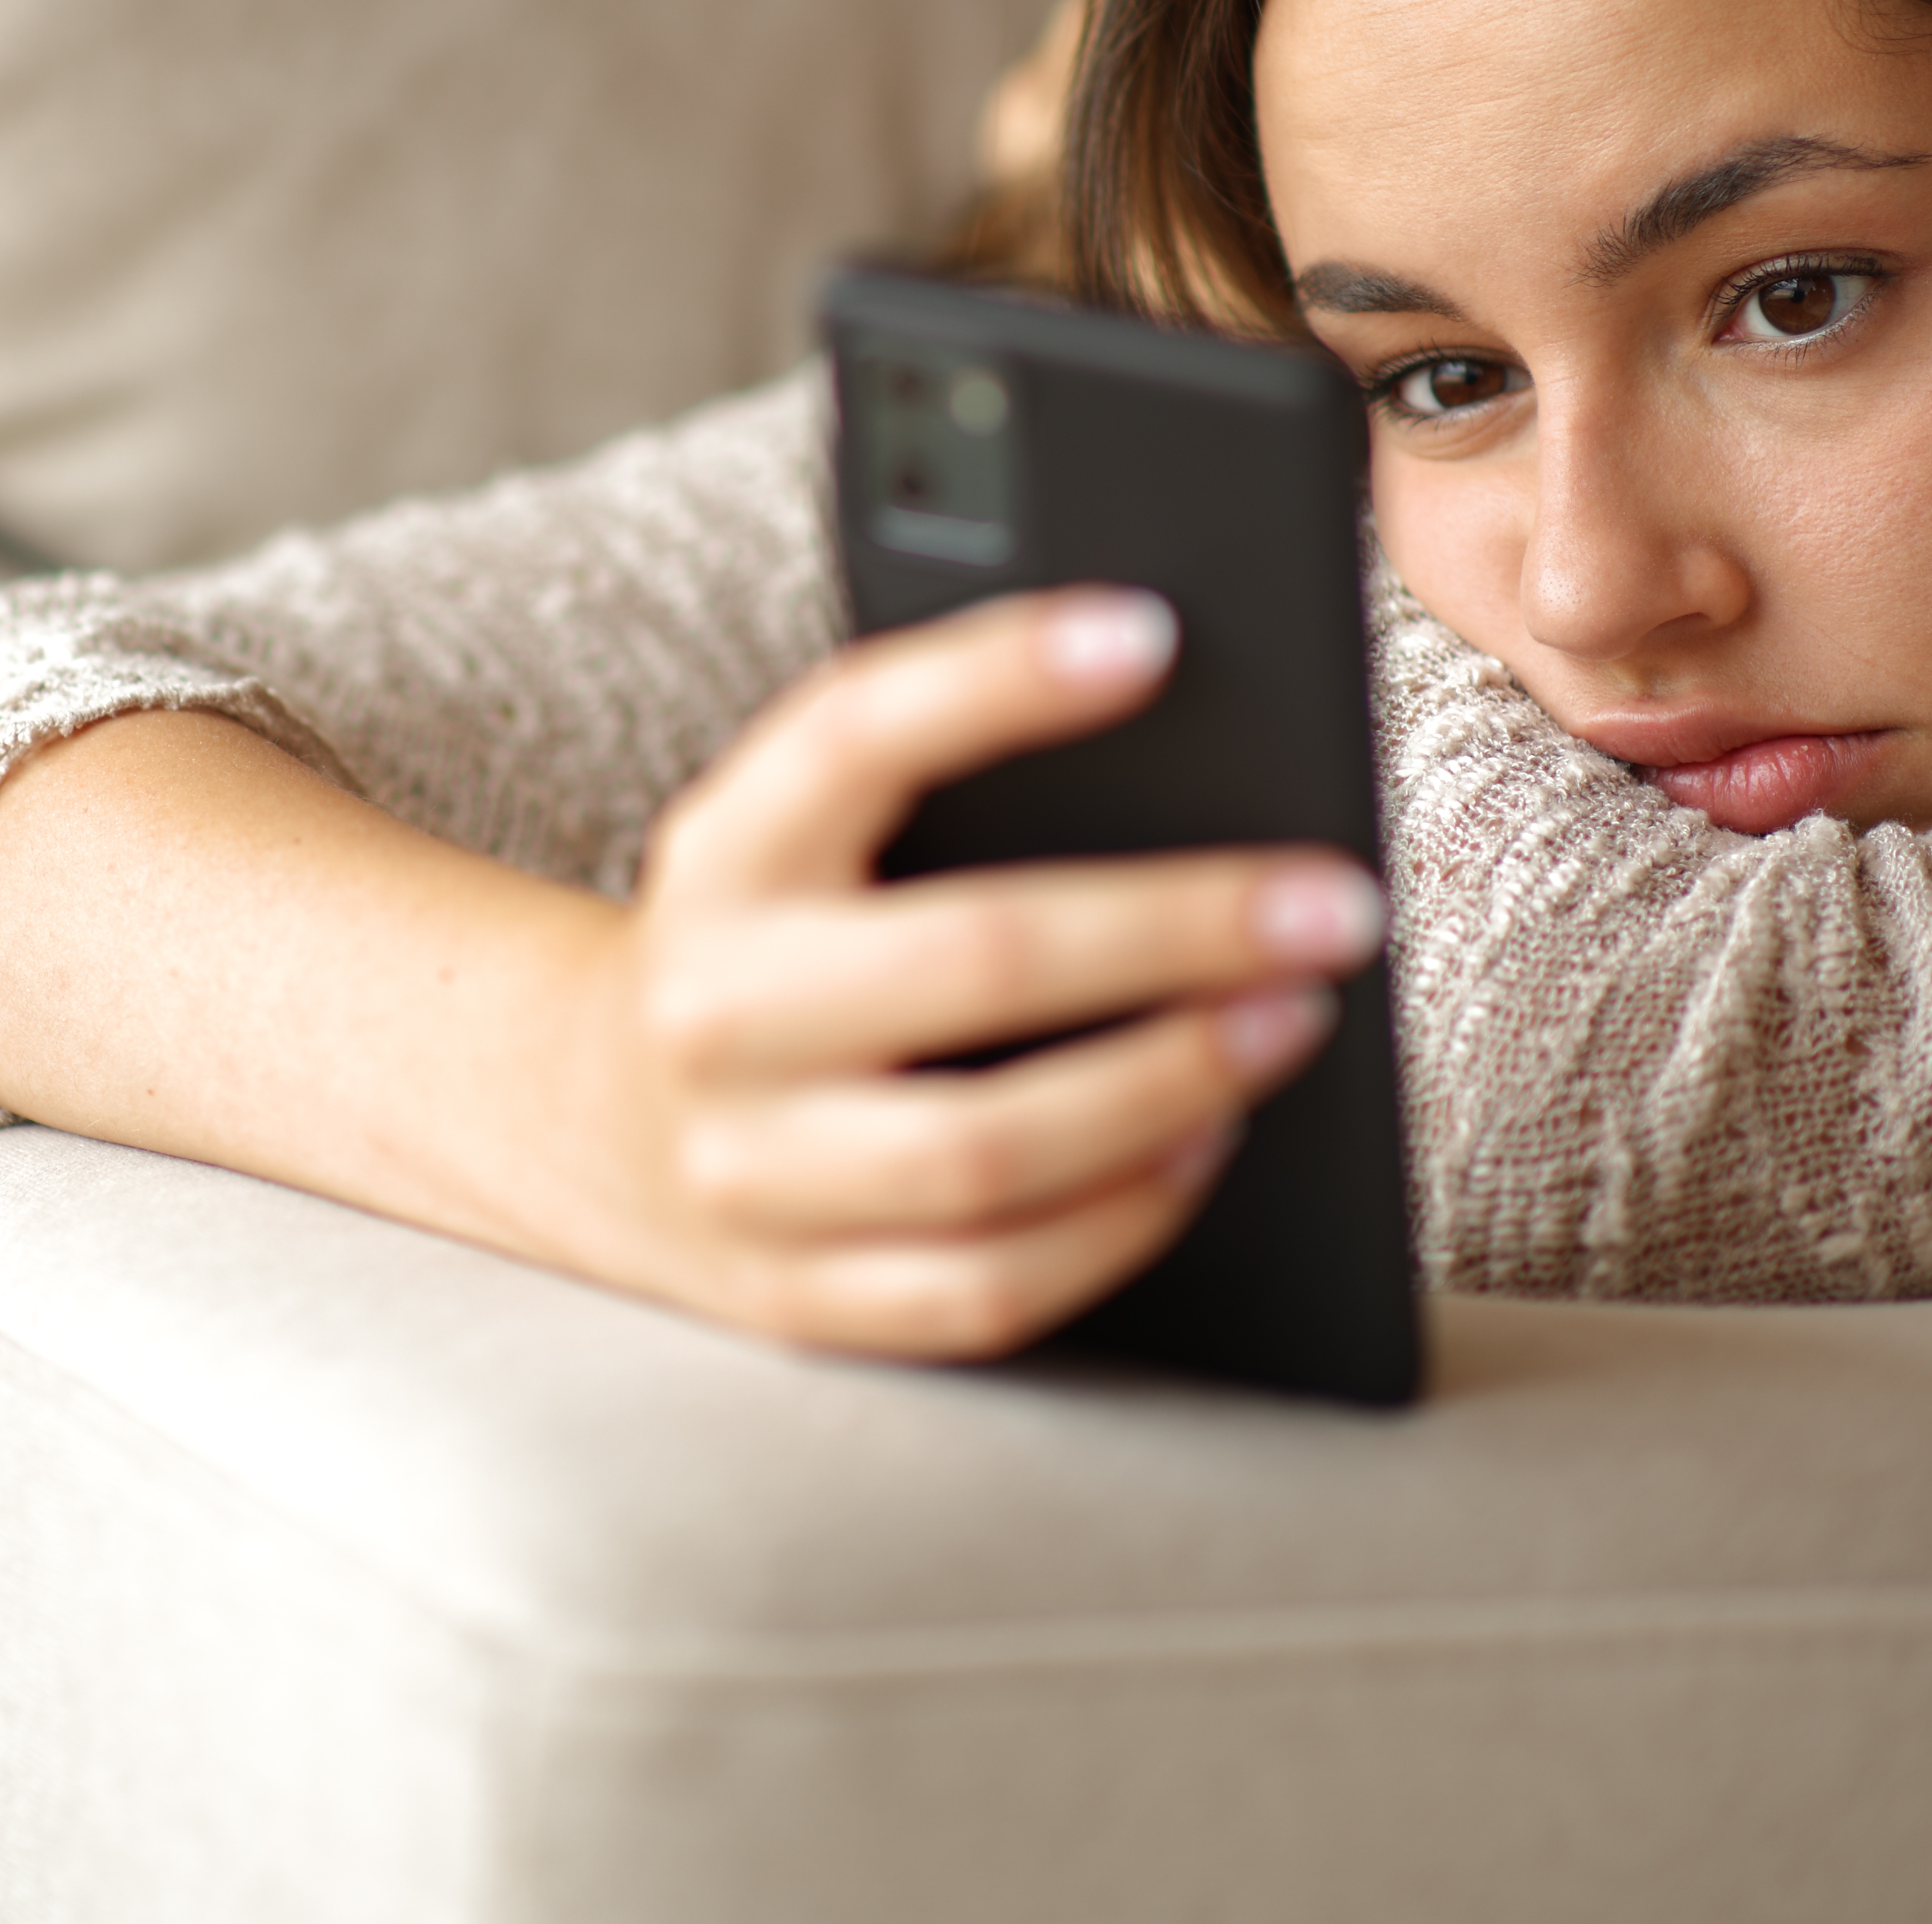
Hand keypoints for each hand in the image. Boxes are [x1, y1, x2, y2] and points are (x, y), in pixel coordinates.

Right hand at [573, 586, 1387, 1359]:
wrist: (598, 1121)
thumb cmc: (781, 941)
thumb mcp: (808, 830)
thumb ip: (939, 771)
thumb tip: (1168, 699)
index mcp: (725, 852)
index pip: (851, 733)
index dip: (995, 676)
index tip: (1150, 634)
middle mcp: (714, 1009)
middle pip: (970, 961)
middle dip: (1177, 927)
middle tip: (1334, 902)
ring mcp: (745, 1171)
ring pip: (984, 1154)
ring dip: (1168, 1088)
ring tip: (1289, 1023)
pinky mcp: (795, 1299)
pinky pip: (984, 1287)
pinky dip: (1116, 1224)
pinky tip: (1205, 1149)